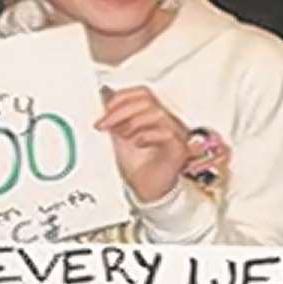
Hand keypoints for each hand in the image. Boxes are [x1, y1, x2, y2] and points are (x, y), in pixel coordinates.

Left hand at [96, 87, 191, 203]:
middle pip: (148, 100)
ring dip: (133, 122)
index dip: (123, 96)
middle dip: (121, 110)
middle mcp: (166, 121)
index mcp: (153, 115)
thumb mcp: (119, 137)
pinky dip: (147, 135)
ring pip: (157, 113)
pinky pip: (167, 133)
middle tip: (106, 124)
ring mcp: (175, 133)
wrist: (146, 190)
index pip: (142, 93)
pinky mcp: (180, 148)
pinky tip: (137, 143)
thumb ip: (114, 119)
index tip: (105, 108)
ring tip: (122, 135)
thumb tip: (102, 100)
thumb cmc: (137, 165)